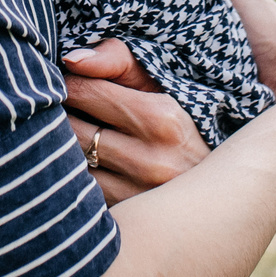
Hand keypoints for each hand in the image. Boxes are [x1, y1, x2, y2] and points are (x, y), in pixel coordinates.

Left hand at [62, 40, 206, 202]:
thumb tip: (72, 60)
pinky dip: (75, 174)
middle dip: (60, 113)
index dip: (67, 83)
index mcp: (160, 118)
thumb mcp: (158, 83)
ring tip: (73, 134)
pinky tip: (82, 164)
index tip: (67, 82)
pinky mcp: (126, 216)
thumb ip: (116, 60)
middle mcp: (151, 160)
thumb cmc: (177, 123)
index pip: (84, 91)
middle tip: (61, 107)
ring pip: (70, 162)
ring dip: (63, 146)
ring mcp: (138, 194)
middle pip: (70, 128)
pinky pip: (80, 190)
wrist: (215, 186)